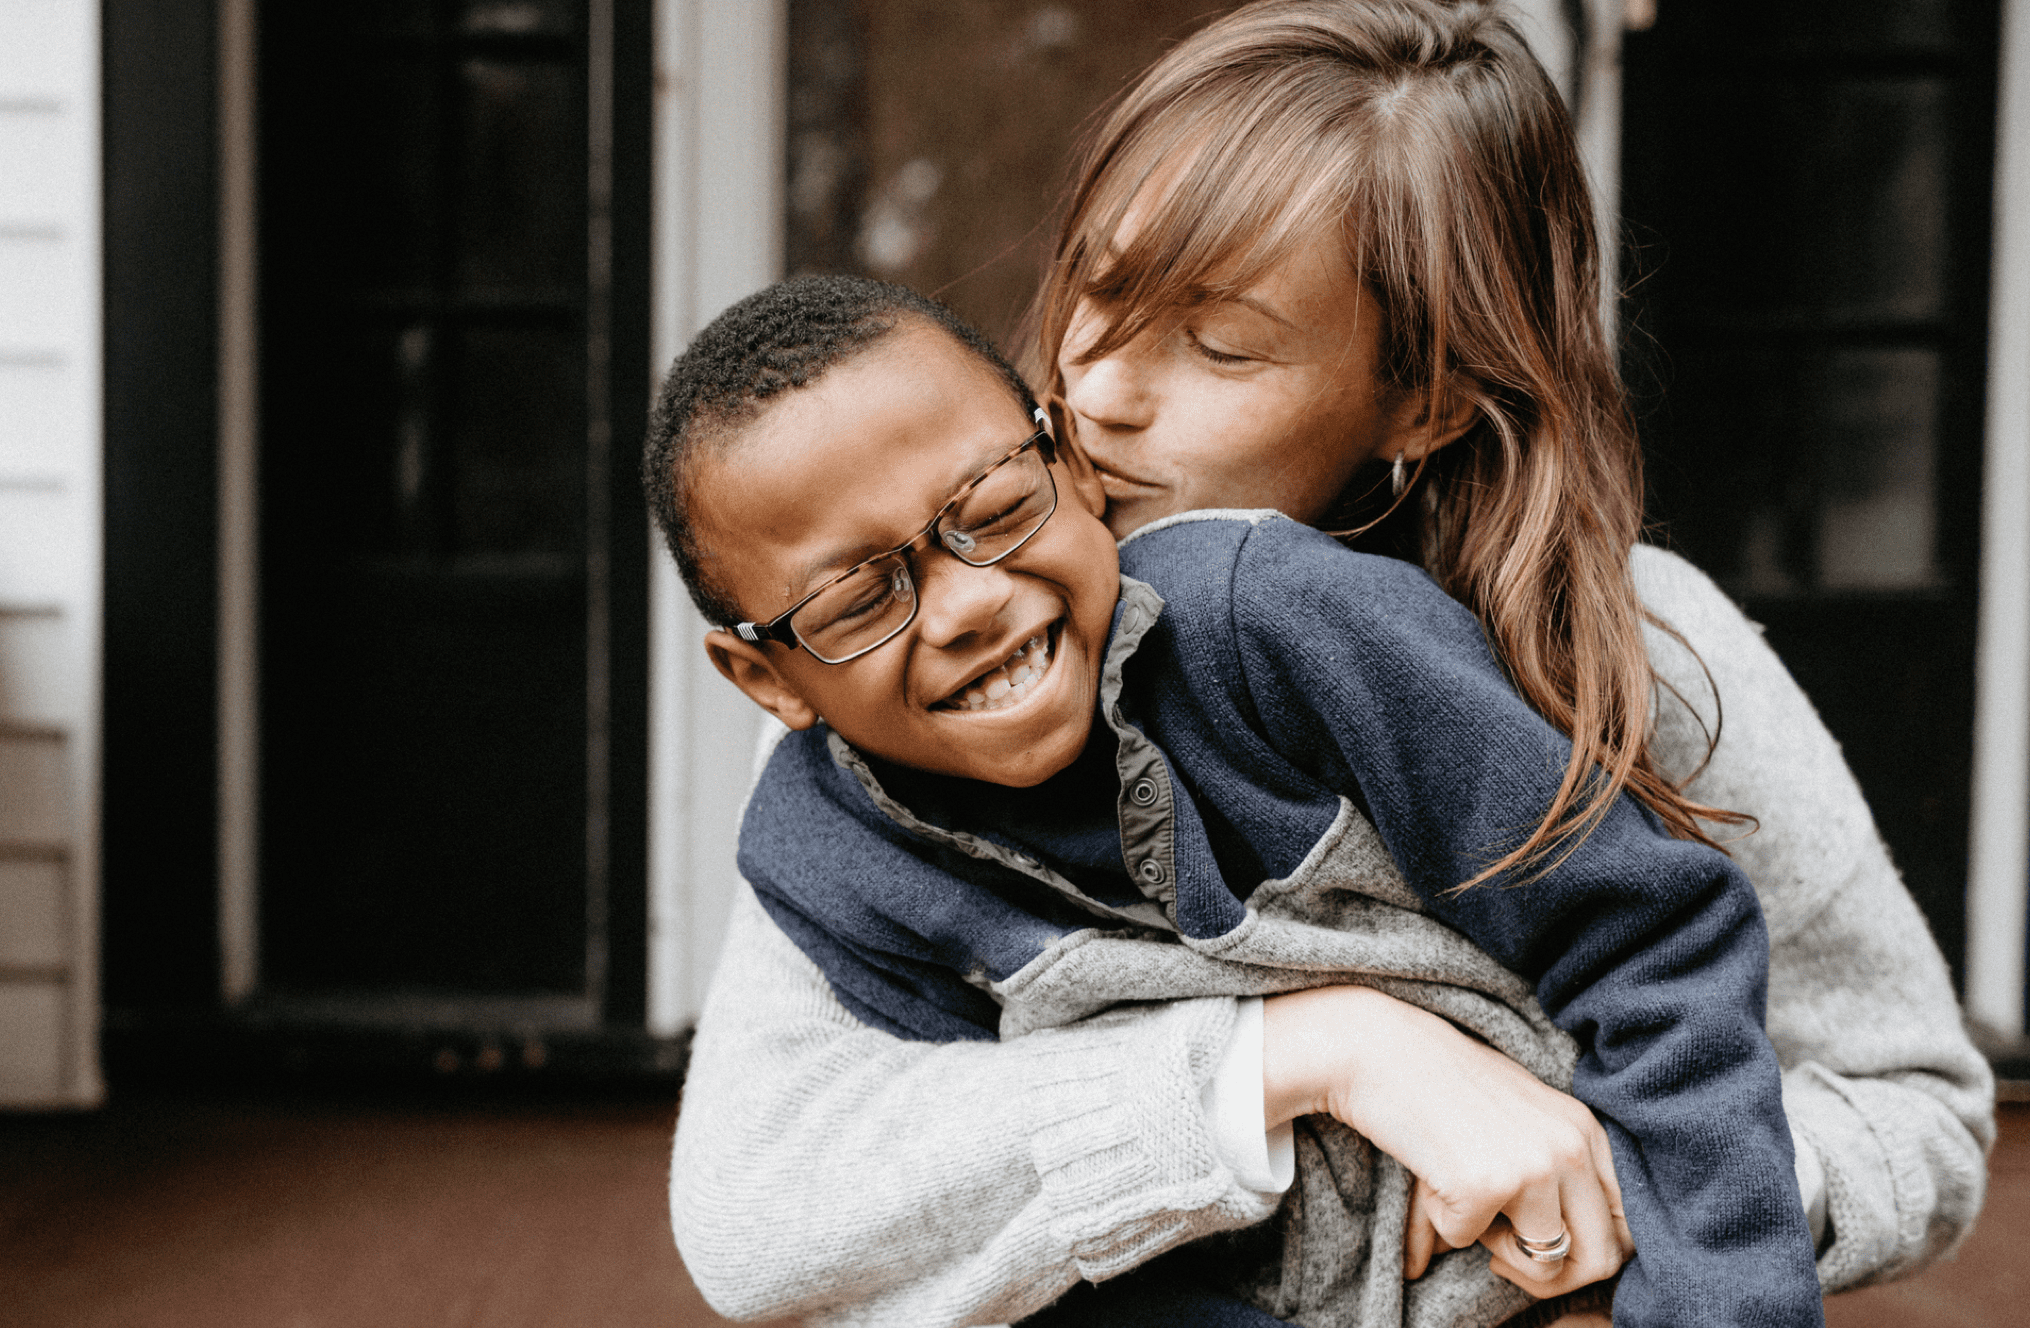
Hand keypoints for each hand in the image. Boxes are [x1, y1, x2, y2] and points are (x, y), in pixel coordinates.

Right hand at [1263, 985, 1632, 1297]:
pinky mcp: (1484, 1186)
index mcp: (1586, 1131)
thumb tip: (1572, 1262)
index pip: (1627, 1225)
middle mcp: (1571, 1148)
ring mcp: (1532, 1167)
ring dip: (1496, 1250)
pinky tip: (1428, 1175)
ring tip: (1464, 1203)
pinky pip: (1466, 1243)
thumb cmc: (1440, 1086)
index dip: (1589, 1253)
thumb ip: (1555, 1172)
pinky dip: (1439, 1223)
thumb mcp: (1518, 1120)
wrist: (1378, 1049)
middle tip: (1501, 1255)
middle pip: (1601, 1260)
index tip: (1541, 1244)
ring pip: (1543, 1264)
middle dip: (1551, 1277)